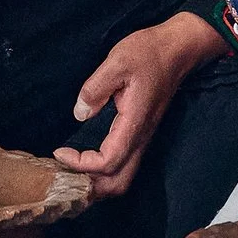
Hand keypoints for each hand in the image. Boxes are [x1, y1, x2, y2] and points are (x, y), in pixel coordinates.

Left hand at [52, 14, 227, 198]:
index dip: (81, 164)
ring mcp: (142, 138)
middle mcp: (141, 138)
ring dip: (97, 182)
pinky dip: (104, 172)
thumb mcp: (117, 61)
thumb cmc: (148, 53)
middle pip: (118, 183)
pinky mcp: (140, 134)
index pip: (108, 162)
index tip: (60, 151)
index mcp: (134, 123)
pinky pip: (123, 164)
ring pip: (122, 177)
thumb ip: (96, 88)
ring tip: (71, 170)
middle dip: (91, 186)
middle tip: (63, 172)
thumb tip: (80, 113)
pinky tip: (86, 161)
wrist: (177, 51)